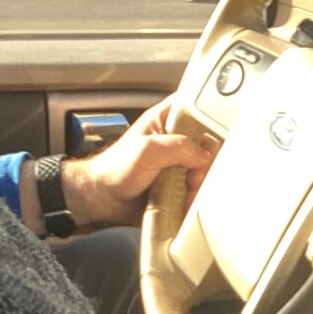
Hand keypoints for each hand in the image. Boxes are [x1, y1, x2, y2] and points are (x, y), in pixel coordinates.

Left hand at [60, 98, 215, 227]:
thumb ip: (179, 147)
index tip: (205, 144)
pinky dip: (194, 198)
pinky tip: (184, 203)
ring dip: (199, 185)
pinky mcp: (178, 184)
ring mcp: (178, 163)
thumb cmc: (116, 169)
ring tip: (185, 195)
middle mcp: (175, 139)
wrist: (104, 199)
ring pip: (204, 170)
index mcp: (167, 119)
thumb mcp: (148, 151)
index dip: (208, 123)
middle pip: (207, 144)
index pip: (198, 110)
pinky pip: (196, 189)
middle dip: (204, 164)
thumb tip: (204, 157)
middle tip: (192, 178)